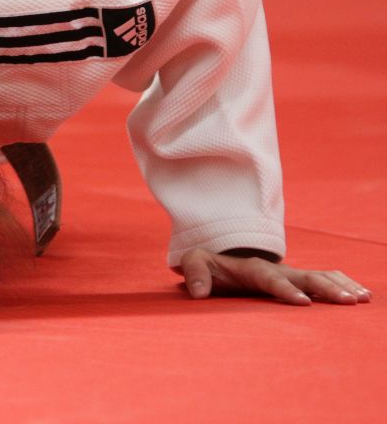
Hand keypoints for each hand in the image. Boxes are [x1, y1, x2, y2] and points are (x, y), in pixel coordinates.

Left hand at [180, 248, 371, 305]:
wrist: (218, 254)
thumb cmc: (206, 262)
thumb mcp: (194, 262)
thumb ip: (194, 274)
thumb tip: (198, 291)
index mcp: (251, 267)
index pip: (270, 278)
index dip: (286, 289)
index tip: (303, 302)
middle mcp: (276, 268)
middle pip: (304, 276)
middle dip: (325, 288)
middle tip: (347, 302)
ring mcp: (288, 273)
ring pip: (319, 276)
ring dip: (340, 286)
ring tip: (362, 298)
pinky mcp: (296, 279)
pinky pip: (324, 279)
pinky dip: (343, 284)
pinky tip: (362, 295)